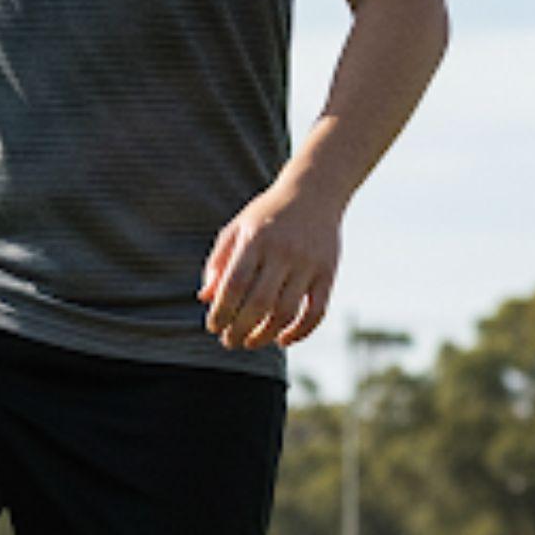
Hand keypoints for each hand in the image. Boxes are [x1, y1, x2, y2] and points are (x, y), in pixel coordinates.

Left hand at [199, 181, 342, 351]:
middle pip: (259, 304)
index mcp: (256, 240)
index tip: (213, 326)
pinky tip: (282, 340)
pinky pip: (317, 311)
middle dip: (239, 330)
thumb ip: (217, 263)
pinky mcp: (328, 272)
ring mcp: (309, 262)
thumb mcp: (236, 230)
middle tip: (228, 342)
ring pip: (286, 312)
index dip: (221, 312)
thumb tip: (205, 299)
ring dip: (265, 335)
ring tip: (250, 343)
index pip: (234, 286)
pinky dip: (300, 332)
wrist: (315, 190)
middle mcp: (284, 251)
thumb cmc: (267, 216)